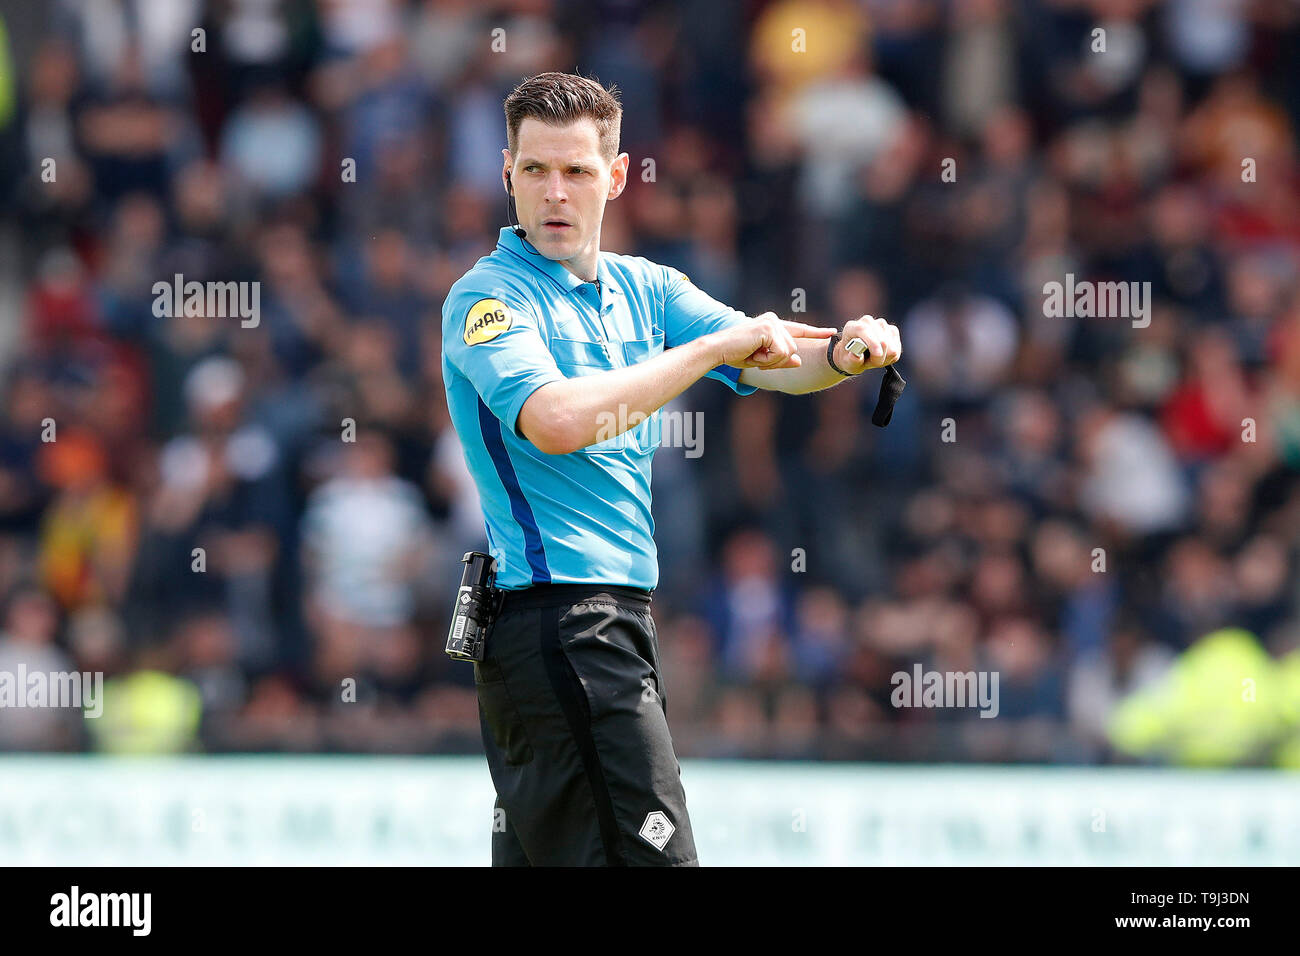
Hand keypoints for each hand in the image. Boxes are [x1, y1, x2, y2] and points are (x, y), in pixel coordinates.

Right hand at [709, 313, 836, 369]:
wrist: (717, 350)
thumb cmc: (735, 354)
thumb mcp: (762, 360)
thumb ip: (781, 359)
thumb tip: (799, 361)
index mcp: (772, 325)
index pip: (798, 330)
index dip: (816, 332)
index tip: (831, 332)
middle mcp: (774, 320)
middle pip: (792, 349)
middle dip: (776, 361)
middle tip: (756, 358)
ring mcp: (772, 323)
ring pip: (788, 352)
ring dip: (771, 361)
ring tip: (753, 355)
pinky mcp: (769, 329)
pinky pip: (780, 352)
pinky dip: (767, 359)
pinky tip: (753, 353)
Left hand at [837, 315, 900, 372]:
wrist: (857, 354)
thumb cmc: (850, 358)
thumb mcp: (848, 363)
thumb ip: (852, 360)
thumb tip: (856, 356)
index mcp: (852, 327)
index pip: (864, 330)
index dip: (872, 342)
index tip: (878, 354)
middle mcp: (867, 322)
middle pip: (882, 339)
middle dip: (879, 357)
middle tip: (869, 363)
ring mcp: (881, 324)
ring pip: (891, 346)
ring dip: (884, 358)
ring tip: (874, 358)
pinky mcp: (892, 330)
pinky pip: (897, 348)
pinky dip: (891, 357)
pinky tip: (882, 355)